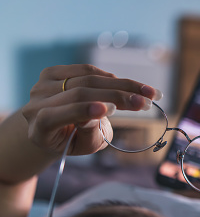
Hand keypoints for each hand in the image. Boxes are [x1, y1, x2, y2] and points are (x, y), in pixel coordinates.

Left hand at [21, 64, 159, 156]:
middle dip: (117, 96)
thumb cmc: (73, 141)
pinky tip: (131, 86)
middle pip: (79, 93)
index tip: (109, 109)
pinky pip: (87, 70)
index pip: (55, 116)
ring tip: (148, 93)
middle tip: (146, 103)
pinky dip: (112, 78)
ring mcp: (42, 84)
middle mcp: (35, 103)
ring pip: (87, 79)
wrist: (54, 129)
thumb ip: (89, 132)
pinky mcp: (53, 72)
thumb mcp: (84, 146)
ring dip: (122, 84)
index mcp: (38, 128)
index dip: (82, 111)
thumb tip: (102, 108)